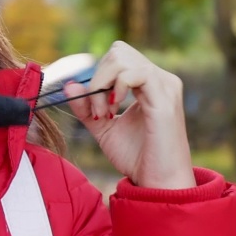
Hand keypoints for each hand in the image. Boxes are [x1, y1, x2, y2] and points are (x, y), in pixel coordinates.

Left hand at [62, 41, 195, 189]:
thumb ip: (86, 107)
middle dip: (97, 79)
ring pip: (122, 58)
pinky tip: (114, 108)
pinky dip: (116, 86)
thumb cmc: (136, 158)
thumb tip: (69, 85)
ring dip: (102, 85)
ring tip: (105, 114)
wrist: (157, 183)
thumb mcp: (103, 128)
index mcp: (149, 84)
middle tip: (99, 112)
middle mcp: (160, 79)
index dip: (97, 77)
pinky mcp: (165, 97)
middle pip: (118, 52)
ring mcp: (165, 86)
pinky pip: (136, 72)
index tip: (95, 109)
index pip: (117, 58)